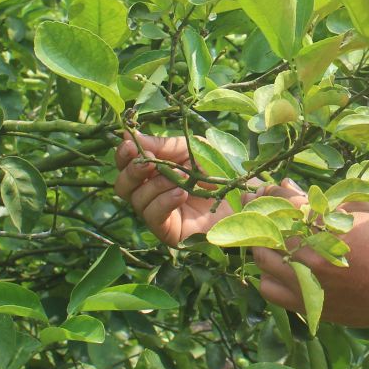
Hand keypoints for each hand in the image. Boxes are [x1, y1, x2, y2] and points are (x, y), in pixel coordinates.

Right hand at [114, 132, 230, 245]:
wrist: (245, 195)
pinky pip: (153, 217)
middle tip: (146, 160)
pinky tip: (180, 193)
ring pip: (137, 200)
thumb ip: (163, 145)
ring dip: (155, 184)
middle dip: (131, 171)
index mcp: (153, 171)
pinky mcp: (169, 232)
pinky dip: (164, 201)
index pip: (126, 165)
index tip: (128, 143)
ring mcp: (159, 214)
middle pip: (123, 185)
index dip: (124, 154)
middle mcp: (151, 193)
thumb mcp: (191, 149)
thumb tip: (132, 136)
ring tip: (179, 177)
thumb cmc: (218, 169)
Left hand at [252, 183, 368, 330]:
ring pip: (262, 259)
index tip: (266, 189)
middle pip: (266, 229)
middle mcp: (310, 255)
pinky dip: (267, 275)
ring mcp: (306, 283)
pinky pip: (269, 289)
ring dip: (260, 242)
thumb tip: (289, 186)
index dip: (270, 193)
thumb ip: (326, 199)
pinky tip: (276, 266)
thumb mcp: (363, 211)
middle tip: (253, 203)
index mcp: (325, 227)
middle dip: (256, 212)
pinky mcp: (306, 305)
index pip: (284, 203)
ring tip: (265, 234)